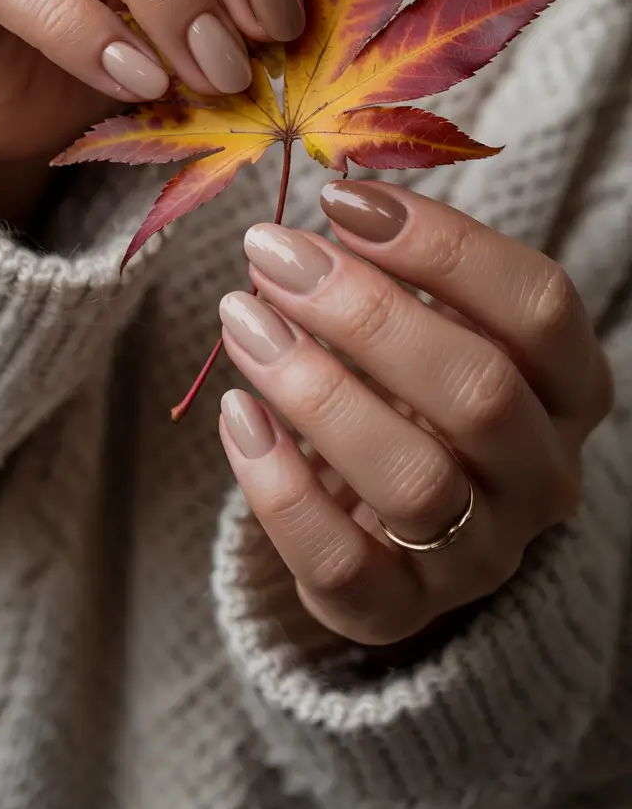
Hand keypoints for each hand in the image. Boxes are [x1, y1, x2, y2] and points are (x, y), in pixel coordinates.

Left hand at [219, 181, 612, 645]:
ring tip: (241, 316)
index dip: (443, 245)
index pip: (539, 306)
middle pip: (480, 391)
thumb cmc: (418, 396)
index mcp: (571, 390)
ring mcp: (479, 554)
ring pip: (415, 480)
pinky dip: (280, 487)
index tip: (341, 200)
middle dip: (366, 311)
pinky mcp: (399, 609)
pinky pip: (342, 562)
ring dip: (317, 388)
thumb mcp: (438, 326)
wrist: (397, 525)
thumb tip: (328, 207)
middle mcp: (543, 476)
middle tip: (273, 252)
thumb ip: (403, 273)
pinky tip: (237, 414)